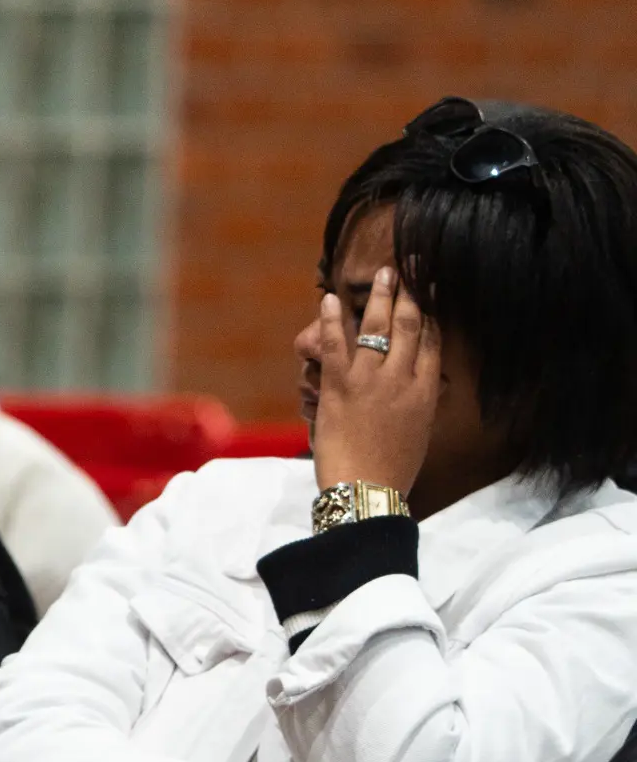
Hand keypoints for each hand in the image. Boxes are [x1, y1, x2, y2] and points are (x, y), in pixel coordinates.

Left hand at [313, 266, 440, 495]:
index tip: (429, 292)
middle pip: (409, 326)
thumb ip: (418, 403)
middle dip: (409, 294)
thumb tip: (421, 386)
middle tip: (408, 270)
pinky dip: (330, 321)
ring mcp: (370, 380)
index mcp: (425, 391)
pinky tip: (327, 300)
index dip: (431, 312)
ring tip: (382, 274)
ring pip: (376, 328)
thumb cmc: (392, 470)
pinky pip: (334, 345)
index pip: (432, 341)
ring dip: (378, 297)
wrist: (367, 491)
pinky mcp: (338, 387)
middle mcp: (401, 379)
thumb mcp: (418, 432)